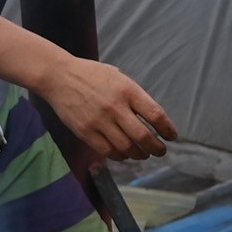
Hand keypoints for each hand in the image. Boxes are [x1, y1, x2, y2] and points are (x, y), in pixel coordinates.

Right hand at [37, 56, 177, 166]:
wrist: (58, 76)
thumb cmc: (92, 75)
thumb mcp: (119, 77)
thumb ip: (135, 96)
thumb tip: (153, 119)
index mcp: (127, 90)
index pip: (156, 115)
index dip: (168, 129)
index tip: (172, 136)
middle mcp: (115, 107)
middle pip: (143, 136)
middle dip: (157, 148)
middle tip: (161, 150)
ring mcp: (99, 121)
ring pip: (127, 148)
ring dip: (139, 154)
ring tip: (143, 154)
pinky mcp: (85, 131)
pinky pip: (108, 151)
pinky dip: (120, 156)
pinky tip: (124, 154)